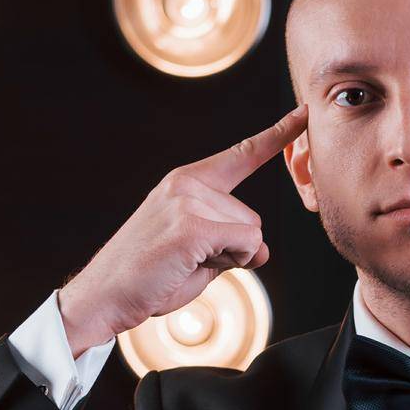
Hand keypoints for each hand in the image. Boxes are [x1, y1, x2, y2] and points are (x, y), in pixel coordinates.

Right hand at [57, 102, 308, 355]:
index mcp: (187, 182)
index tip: (304, 114)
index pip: (241, 155)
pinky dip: (234, 260)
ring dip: (231, 258)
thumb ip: (232, 244)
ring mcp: (187, 201)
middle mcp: (187, 184)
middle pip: (252, 218)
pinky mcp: (190, 225)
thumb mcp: (198, 255)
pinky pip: (245, 243)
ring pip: (251, 232)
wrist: (106, 295)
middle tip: (192, 260)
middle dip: (236, 249)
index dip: (276, 135)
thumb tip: (262, 249)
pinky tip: (192, 264)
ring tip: (186, 263)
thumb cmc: (151, 277)